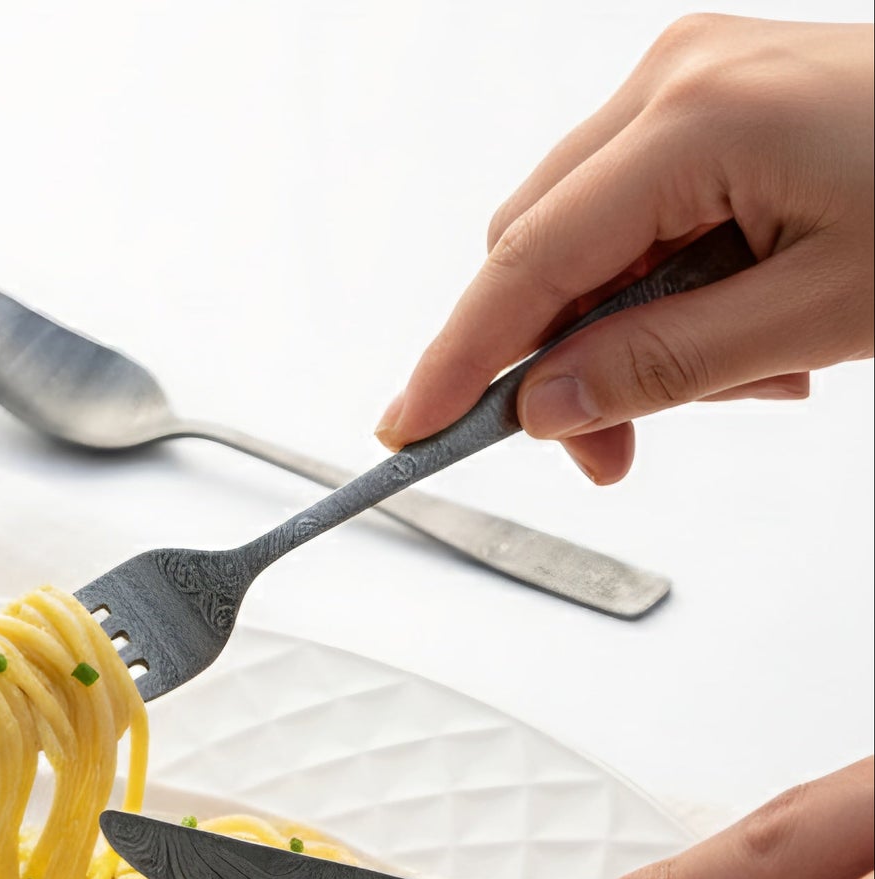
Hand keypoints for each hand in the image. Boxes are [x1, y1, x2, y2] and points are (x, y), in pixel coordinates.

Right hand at [376, 15, 874, 482]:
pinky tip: (738, 318)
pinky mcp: (716, 103)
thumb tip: (546, 406)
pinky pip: (637, 214)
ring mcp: (693, 83)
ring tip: (737, 374)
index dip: (459, 359)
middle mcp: (675, 82)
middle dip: (557, 359)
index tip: (410, 429)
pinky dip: (662, 289)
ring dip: (623, 330)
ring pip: (584, 239)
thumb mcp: (816, 314)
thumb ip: (662, 365)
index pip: (527, 264)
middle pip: (540, 249)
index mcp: (696, 118)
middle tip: (608, 449)